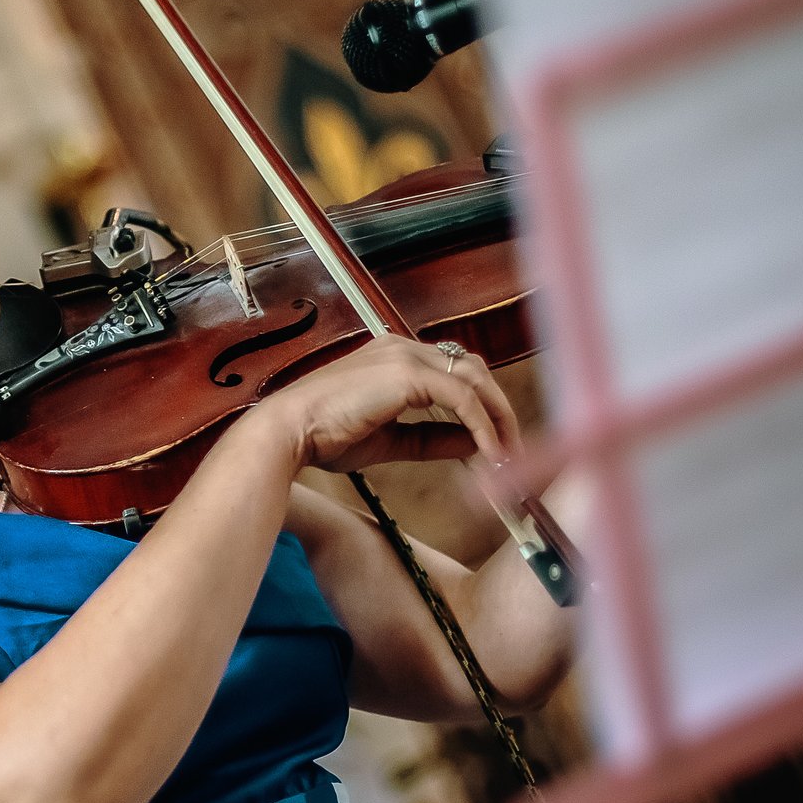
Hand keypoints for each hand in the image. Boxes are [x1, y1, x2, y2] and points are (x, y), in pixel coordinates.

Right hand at [253, 335, 519, 475]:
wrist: (289, 432)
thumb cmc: (325, 436)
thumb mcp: (391, 440)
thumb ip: (433, 438)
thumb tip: (475, 445)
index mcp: (395, 357)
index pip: (456, 372)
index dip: (482, 406)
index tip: (497, 441)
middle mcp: (403, 347)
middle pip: (474, 370)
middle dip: (500, 409)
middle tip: (514, 449)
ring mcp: (406, 355)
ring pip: (475, 379)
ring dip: (498, 417)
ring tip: (508, 455)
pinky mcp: (407, 373)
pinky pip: (462, 398)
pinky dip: (481, 425)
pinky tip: (488, 453)